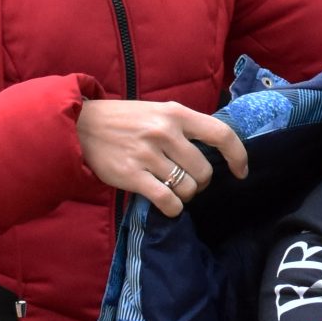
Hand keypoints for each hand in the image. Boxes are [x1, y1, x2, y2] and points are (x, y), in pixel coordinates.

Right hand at [76, 98, 246, 218]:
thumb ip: (183, 127)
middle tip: (188, 181)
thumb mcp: (157, 111)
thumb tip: (215, 149)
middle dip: (201, 182)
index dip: (238, 156)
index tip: (241, 172)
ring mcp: (148, 154)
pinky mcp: (132, 175)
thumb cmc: (123, 120)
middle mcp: (165, 132)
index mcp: (175, 113)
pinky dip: (173, 208)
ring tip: (172, 189)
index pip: (221, 134)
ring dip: (185, 195)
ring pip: (187, 187)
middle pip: (205, 170)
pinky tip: (168, 206)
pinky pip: (167, 201)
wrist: (80, 125)